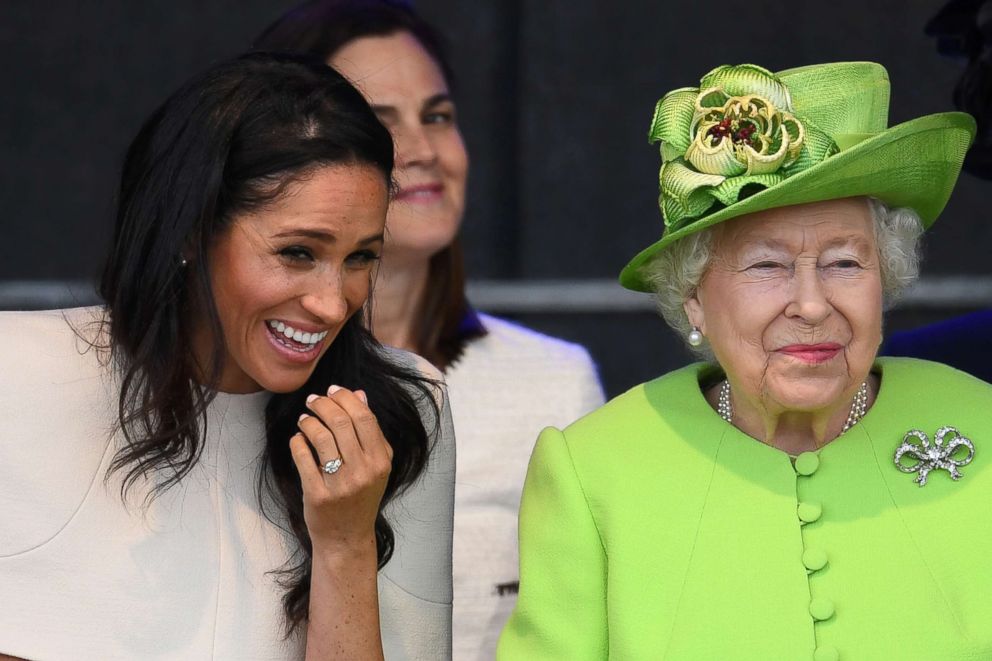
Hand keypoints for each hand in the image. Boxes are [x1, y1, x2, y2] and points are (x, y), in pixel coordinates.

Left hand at [290, 385, 393, 553]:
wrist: (346, 538)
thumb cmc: (360, 497)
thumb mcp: (374, 465)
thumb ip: (369, 431)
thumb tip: (359, 394)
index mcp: (380, 461)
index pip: (364, 417)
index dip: (346, 398)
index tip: (333, 390)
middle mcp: (364, 472)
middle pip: (341, 423)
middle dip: (324, 404)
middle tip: (313, 400)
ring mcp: (341, 484)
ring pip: (321, 437)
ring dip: (309, 421)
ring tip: (305, 419)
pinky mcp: (318, 495)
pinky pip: (303, 458)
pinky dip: (298, 442)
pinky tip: (298, 439)